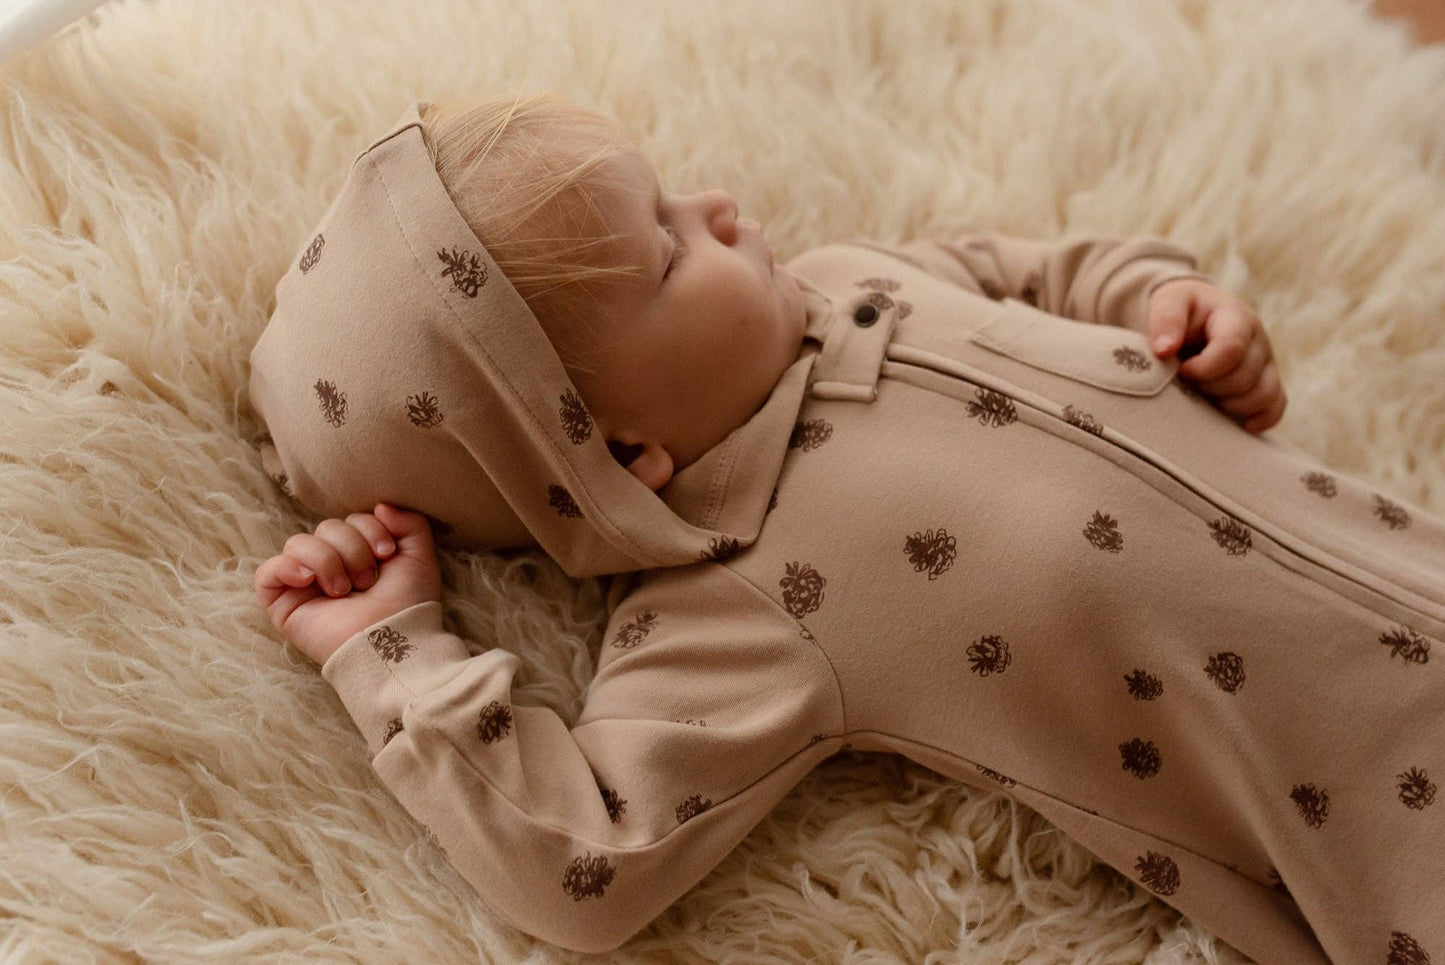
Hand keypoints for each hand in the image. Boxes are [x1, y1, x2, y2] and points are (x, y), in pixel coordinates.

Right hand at [254, 503, 442, 665]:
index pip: (351, 519)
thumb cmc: (407, 604)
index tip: (387, 553)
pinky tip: (309, 581)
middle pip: (326, 527)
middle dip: (352, 548)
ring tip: (344, 590)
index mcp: (358, 554)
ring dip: (328, 561)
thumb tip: (380, 505)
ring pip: (298, 542)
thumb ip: (409, 522)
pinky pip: (267, 572)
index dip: (369, 528)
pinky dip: (287, 568)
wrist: (393, 641)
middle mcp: (330, 566)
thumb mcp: (419, 556)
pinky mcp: (283, 604)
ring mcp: (304, 585)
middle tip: (367, 580)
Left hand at [1146, 278, 1286, 433]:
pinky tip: (1241, 425)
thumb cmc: (1181, 310)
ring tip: (1204, 396)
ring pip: (1263, 395)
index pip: (1231, 349)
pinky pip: (1277, 405)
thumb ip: (1166, 319)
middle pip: (1244, 377)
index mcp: (1235, 317)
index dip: (1204, 368)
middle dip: (1211, 387)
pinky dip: (1261, 419)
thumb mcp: (1169, 301)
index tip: (1182, 370)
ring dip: (1230, 405)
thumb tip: (1163, 350)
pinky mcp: (1267, 382)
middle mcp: (1257, 340)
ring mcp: (1266, 362)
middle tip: (1188, 382)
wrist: (1194, 314)